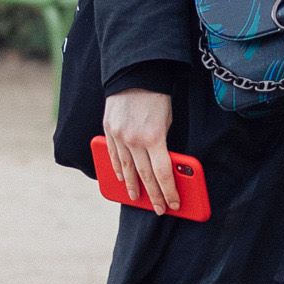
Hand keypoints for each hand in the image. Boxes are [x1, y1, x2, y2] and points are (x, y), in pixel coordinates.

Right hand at [103, 88, 179, 213]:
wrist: (134, 73)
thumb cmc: (157, 97)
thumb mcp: (167, 122)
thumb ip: (164, 144)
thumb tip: (164, 165)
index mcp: (154, 138)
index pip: (163, 173)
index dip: (169, 191)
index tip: (174, 203)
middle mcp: (134, 140)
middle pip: (145, 175)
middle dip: (154, 195)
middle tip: (160, 209)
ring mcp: (119, 136)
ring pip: (126, 169)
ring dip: (134, 187)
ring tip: (137, 199)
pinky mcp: (109, 130)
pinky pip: (113, 156)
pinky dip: (117, 169)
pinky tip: (122, 179)